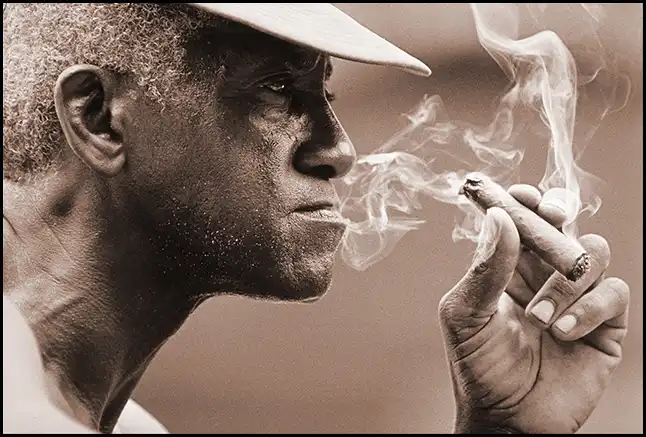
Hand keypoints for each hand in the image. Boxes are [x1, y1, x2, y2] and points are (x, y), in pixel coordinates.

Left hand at [438, 185, 629, 433]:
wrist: (508, 419)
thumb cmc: (478, 366)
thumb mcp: (467, 314)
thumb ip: (485, 268)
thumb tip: (500, 217)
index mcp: (507, 269)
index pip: (521, 223)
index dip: (524, 202)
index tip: (522, 194)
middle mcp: (542, 277)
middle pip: (562, 226)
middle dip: (559, 214)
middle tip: (553, 213)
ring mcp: (575, 298)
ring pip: (591, 255)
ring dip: (566, 282)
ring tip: (539, 319)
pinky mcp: (604, 324)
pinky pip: (614, 293)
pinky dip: (590, 308)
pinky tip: (564, 332)